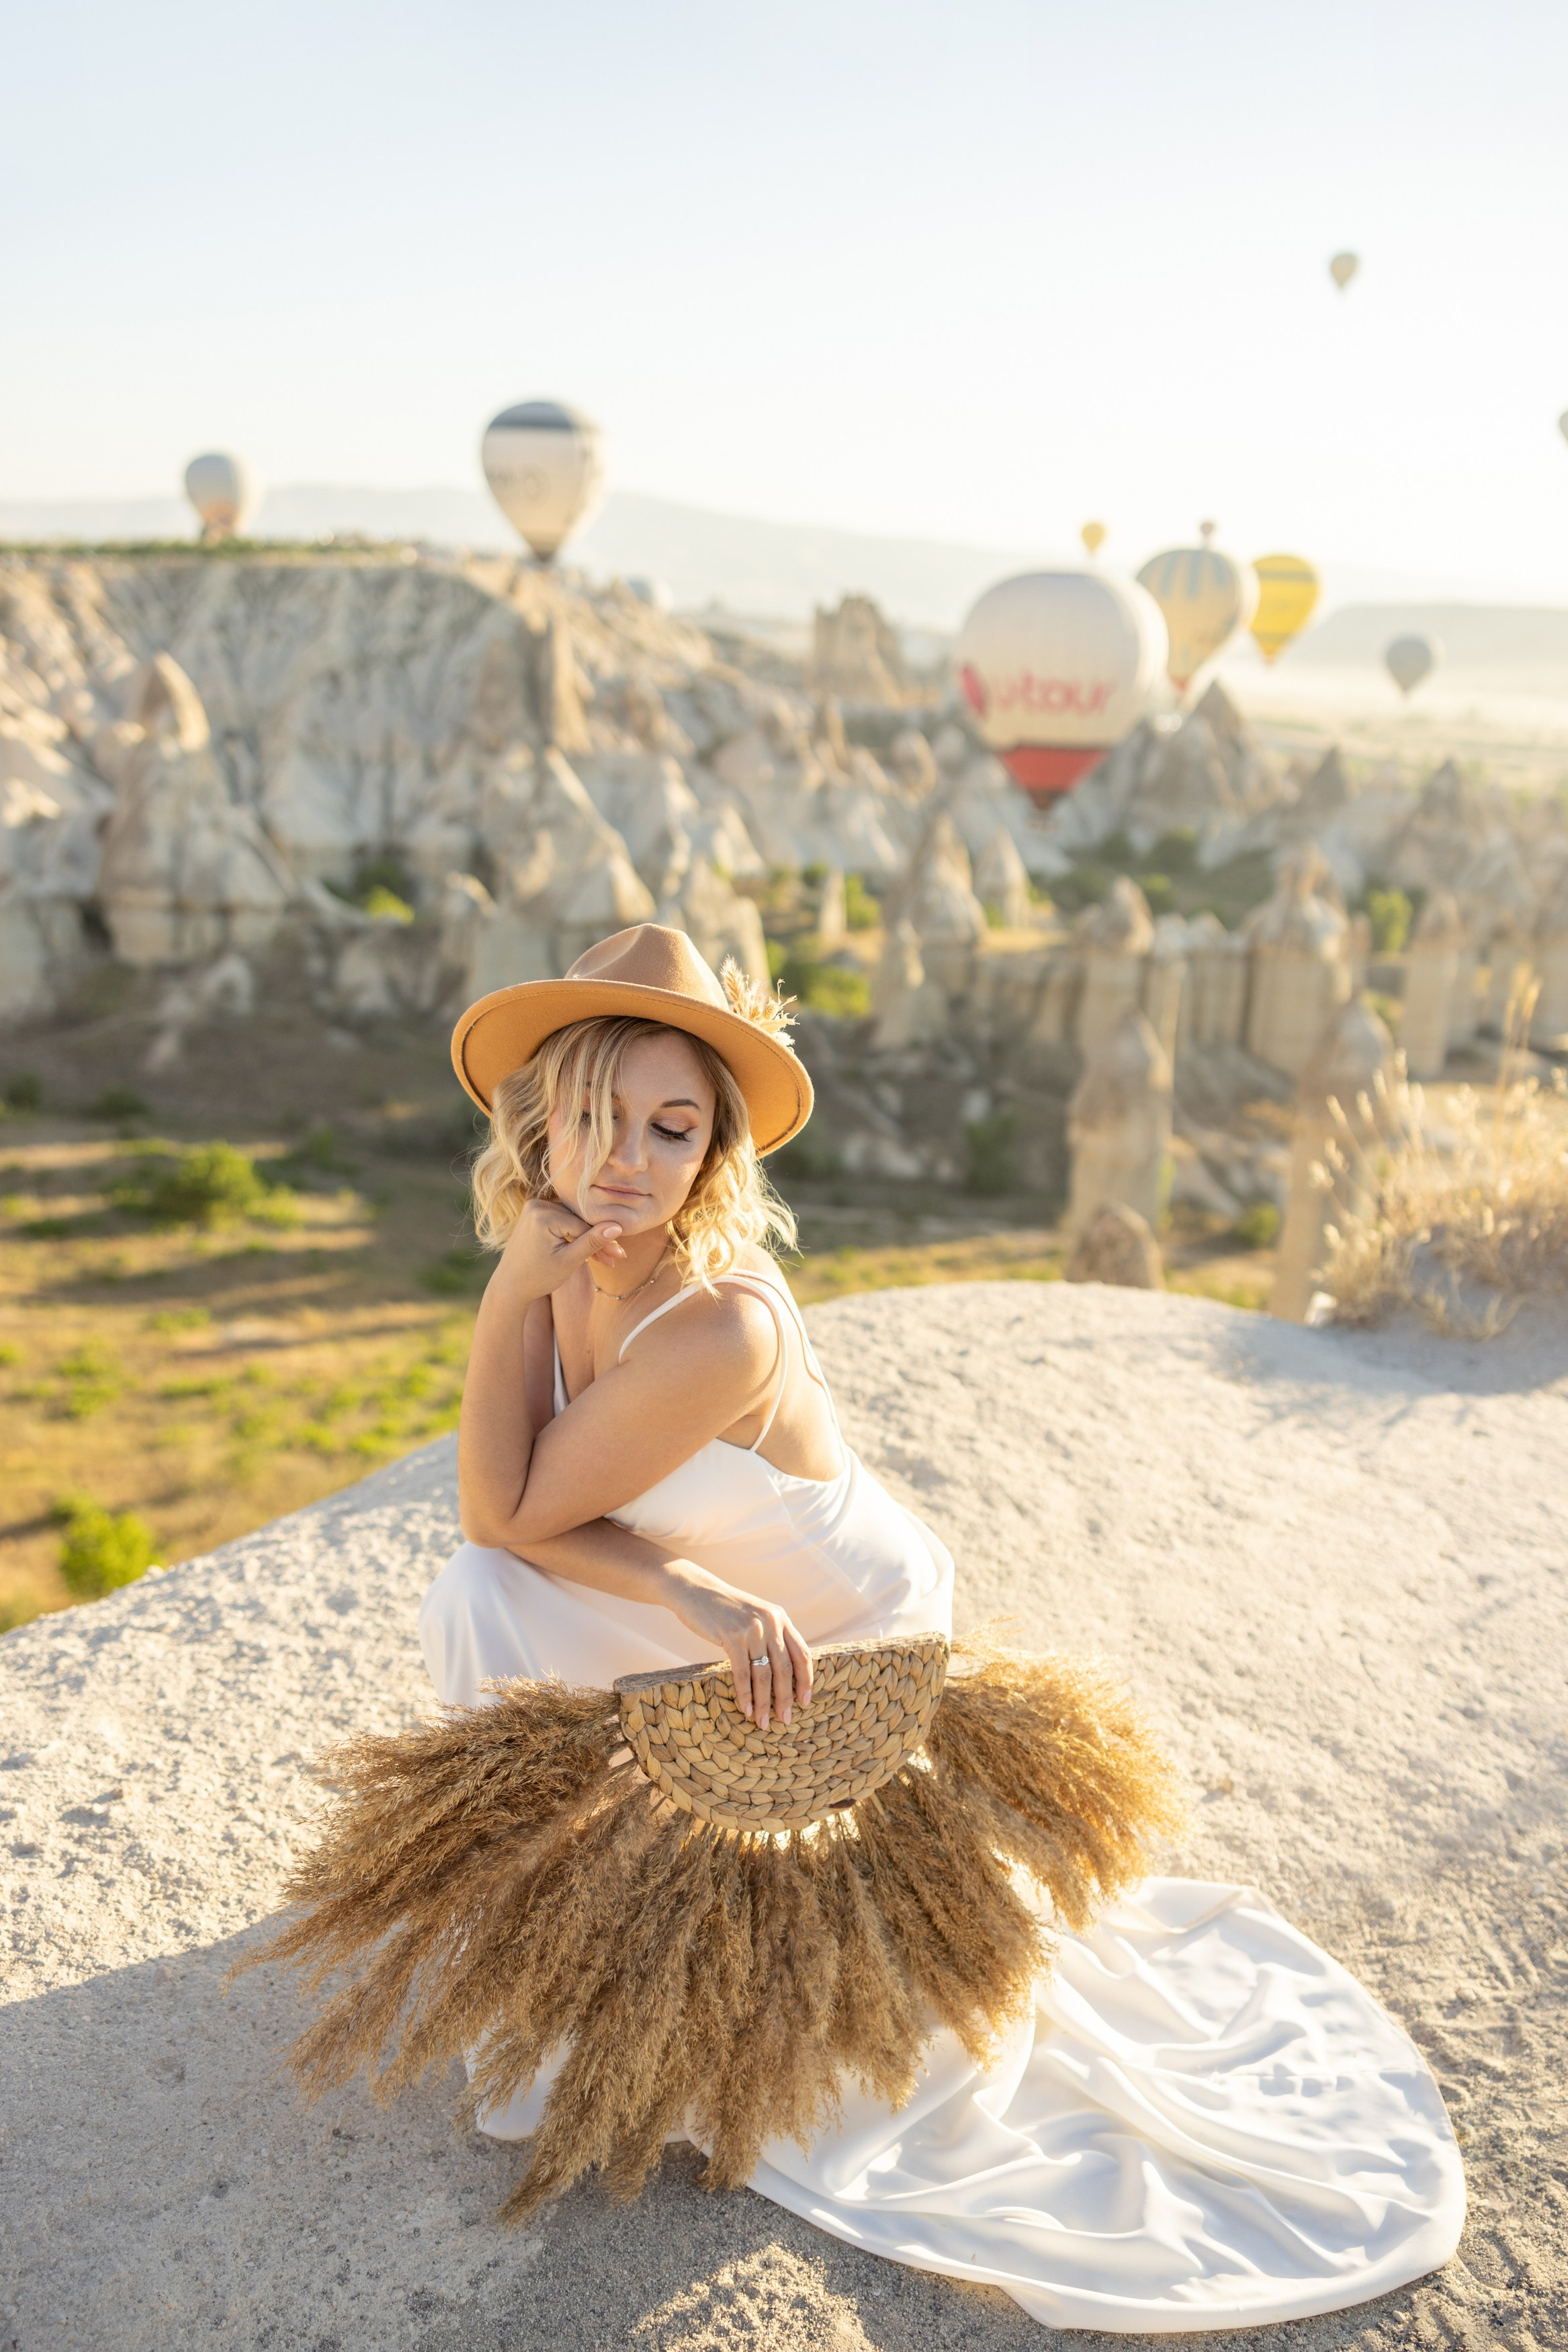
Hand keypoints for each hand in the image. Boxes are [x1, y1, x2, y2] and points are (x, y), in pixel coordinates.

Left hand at [499, 1196, 624, 1298]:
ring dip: (588, 1238)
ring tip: (605, 1258)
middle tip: (616, 1258)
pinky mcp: (535, 1213)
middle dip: (598, 1240)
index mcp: (543, 1215)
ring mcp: (534, 1207)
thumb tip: (617, 1226)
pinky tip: (588, 1249)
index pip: (583, 1225)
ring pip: (572, 1221)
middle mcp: (537, 1205)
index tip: (620, 1255)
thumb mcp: (569, 1261)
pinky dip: (574, 1234)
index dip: (604, 1241)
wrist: (510, 1285)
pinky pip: (563, 1220)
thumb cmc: (538, 1277)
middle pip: (578, 1221)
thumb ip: (592, 1242)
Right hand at [664, 1565, 812, 1730]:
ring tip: (764, 1722)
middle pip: (784, 1668)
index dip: (805, 1680)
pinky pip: (742, 1673)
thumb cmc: (723, 1608)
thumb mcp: (754, 1615)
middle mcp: (771, 1622)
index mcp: (780, 1617)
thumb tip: (782, 1670)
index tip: (804, 1701)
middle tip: (785, 1719)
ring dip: (764, 1702)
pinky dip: (745, 1695)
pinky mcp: (732, 1636)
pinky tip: (746, 1709)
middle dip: (785, 1698)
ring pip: (764, 1674)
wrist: (694, 1590)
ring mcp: (752, 1629)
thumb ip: (770, 1635)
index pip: (802, 1654)